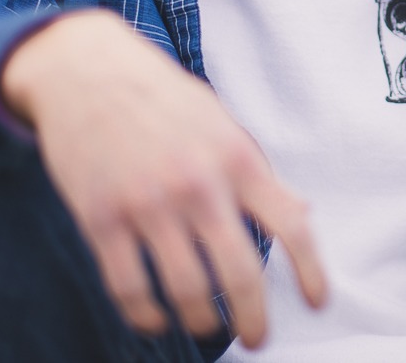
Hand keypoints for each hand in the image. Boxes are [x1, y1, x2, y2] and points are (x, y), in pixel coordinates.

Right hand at [0, 9, 325, 347]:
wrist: (87, 70)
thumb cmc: (163, 98)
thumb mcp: (222, 123)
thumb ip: (258, 171)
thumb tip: (301, 214)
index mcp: (237, 158)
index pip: (291, 225)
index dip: (312, 272)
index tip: (317, 303)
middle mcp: (199, 184)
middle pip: (240, 273)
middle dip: (254, 318)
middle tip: (257, 336)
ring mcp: (148, 204)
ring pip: (186, 290)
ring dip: (203, 321)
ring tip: (209, 325)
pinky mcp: (101, 218)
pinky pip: (128, 287)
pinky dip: (147, 316)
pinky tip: (157, 319)